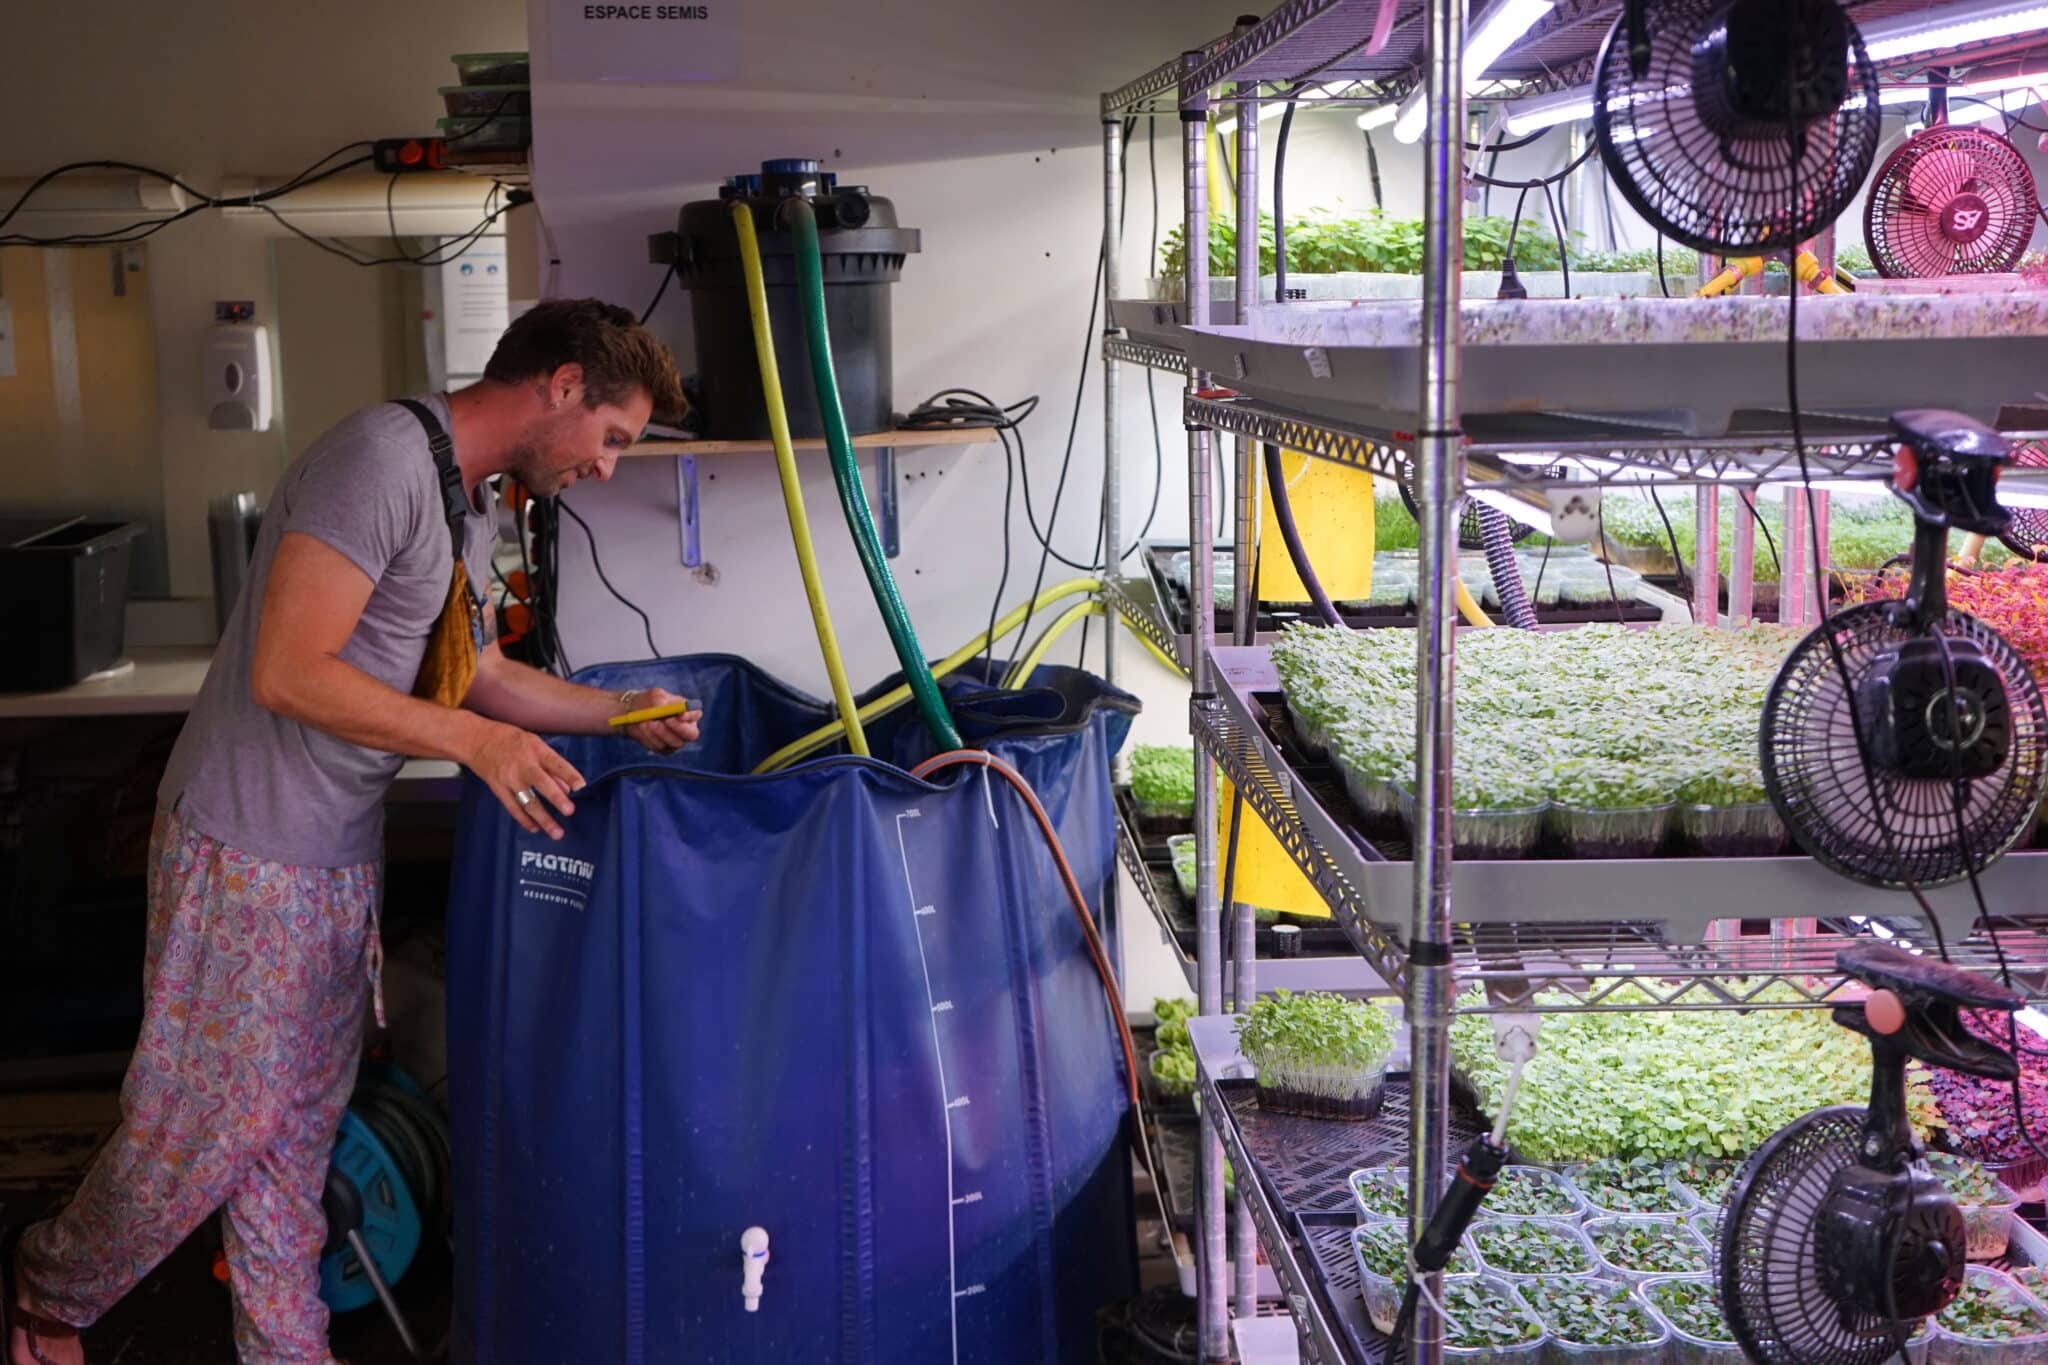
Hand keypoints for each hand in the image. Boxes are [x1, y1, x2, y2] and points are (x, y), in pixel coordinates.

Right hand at [465, 720, 586, 838]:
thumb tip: (568, 788)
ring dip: (543, 818)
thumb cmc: (512, 741)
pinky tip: (536, 828)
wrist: (479, 740)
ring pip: (527, 801)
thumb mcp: (536, 744)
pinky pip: (512, 807)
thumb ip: (552, 766)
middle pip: (541, 783)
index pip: (556, 763)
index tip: (581, 786)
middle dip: (556, 798)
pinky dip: (524, 820)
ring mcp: (509, 778)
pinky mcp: (498, 788)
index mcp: (536, 750)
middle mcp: (523, 765)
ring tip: (556, 832)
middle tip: (569, 811)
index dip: (570, 775)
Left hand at [619, 687, 700, 755]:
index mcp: (688, 712)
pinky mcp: (664, 749)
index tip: (680, 714)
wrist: (633, 713)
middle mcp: (686, 728)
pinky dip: (651, 738)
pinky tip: (643, 727)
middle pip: (691, 734)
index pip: (696, 714)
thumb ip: (662, 701)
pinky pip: (661, 747)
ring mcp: (676, 740)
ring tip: (647, 721)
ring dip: (661, 732)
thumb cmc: (648, 701)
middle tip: (665, 721)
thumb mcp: (654, 696)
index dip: (690, 716)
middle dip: (679, 729)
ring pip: (675, 742)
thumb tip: (669, 709)